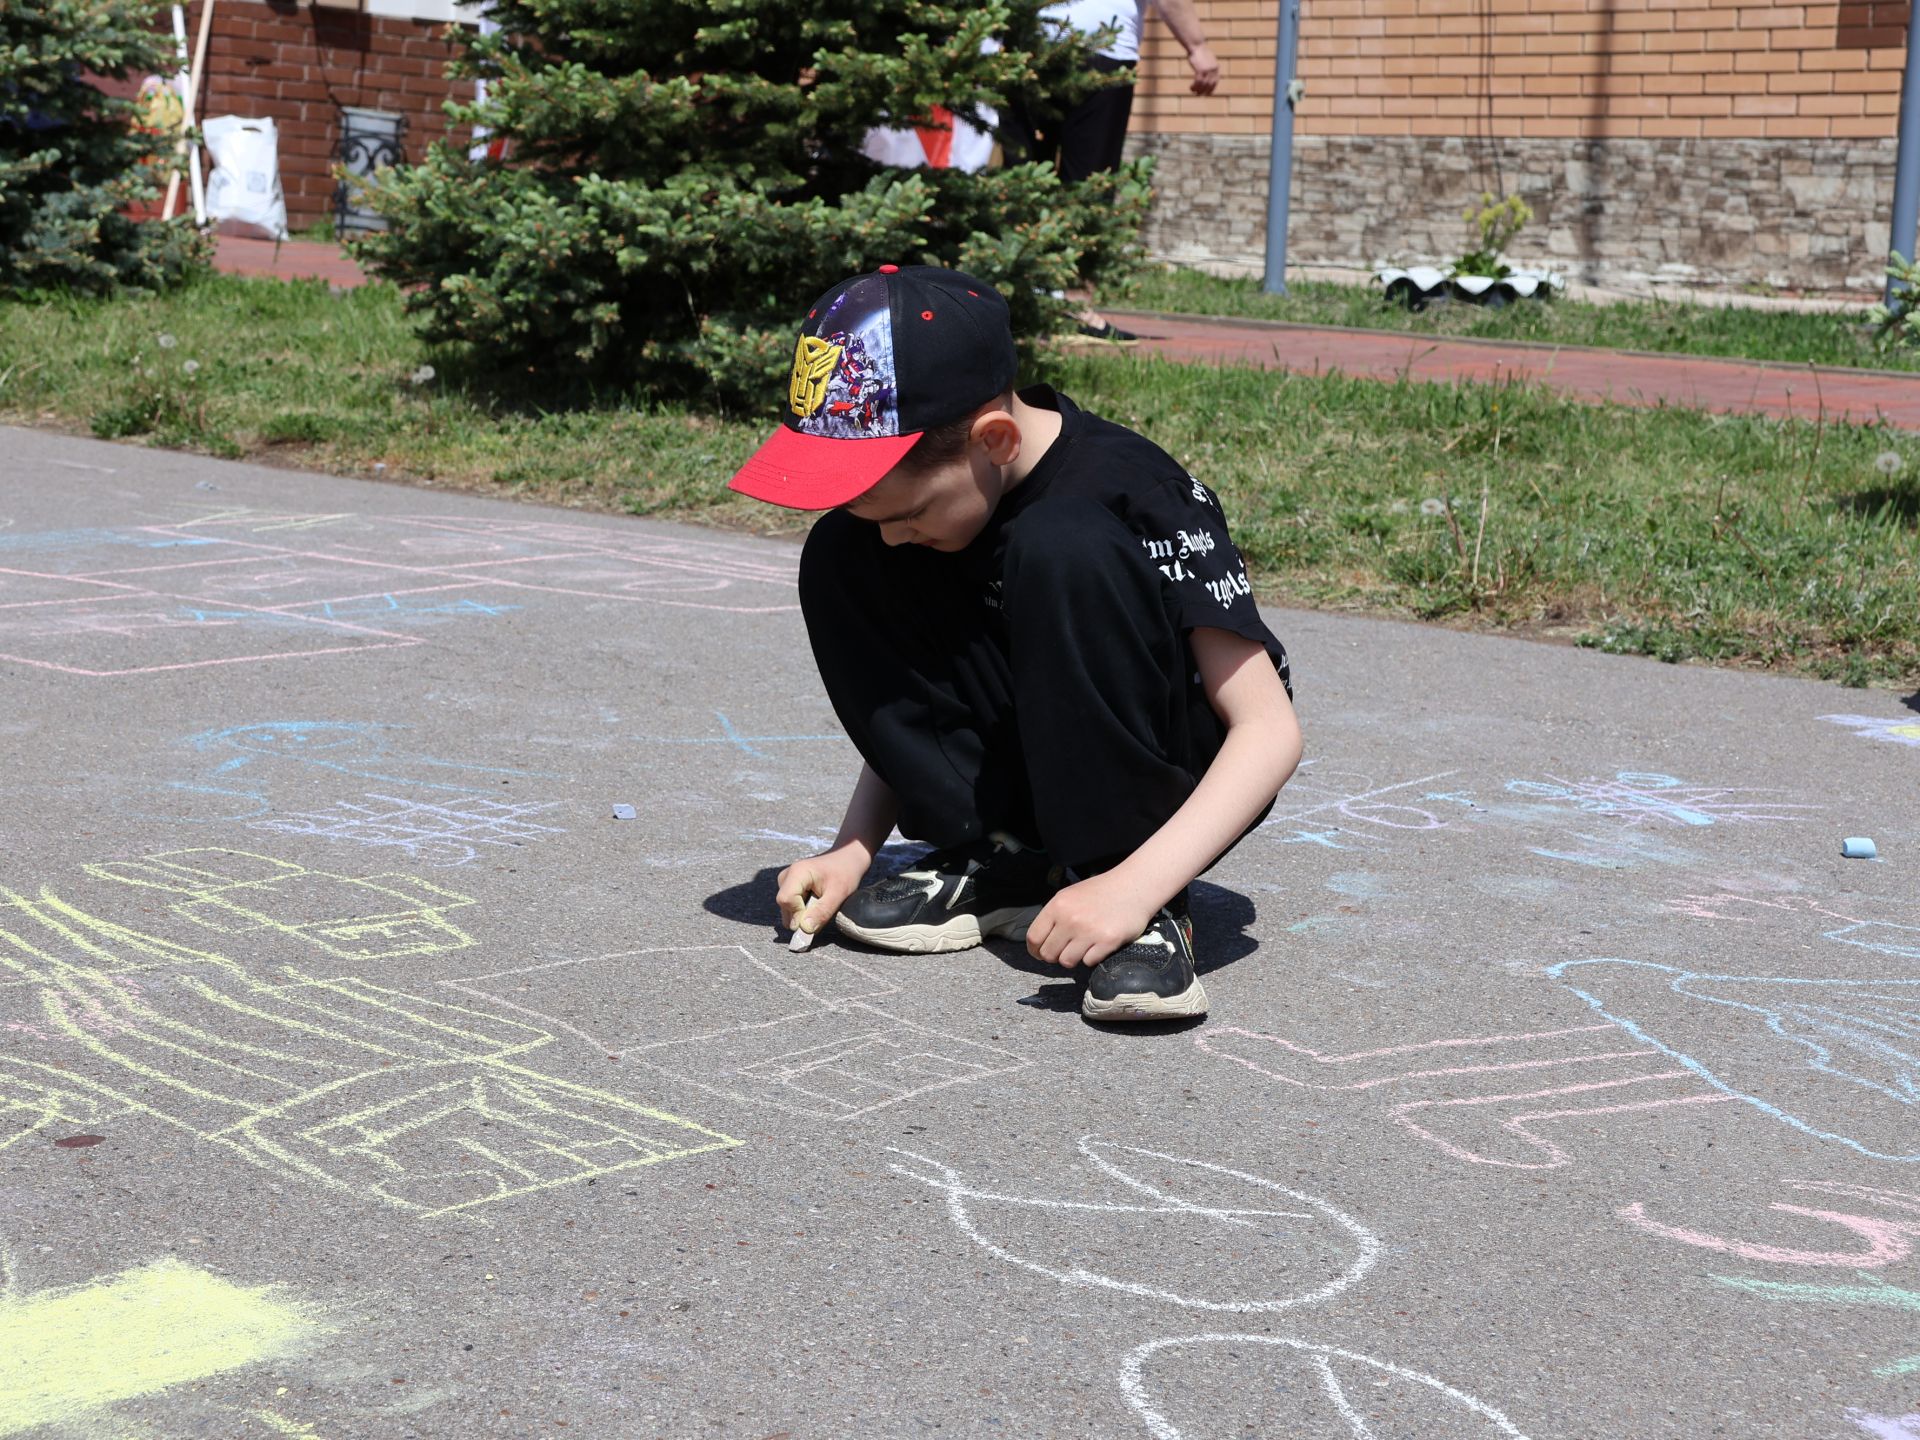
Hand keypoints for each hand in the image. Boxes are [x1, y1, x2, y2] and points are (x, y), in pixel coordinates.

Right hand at [776, 844, 870, 934]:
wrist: (847, 859)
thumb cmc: (845, 873)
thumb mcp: (838, 894)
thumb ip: (822, 912)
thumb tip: (804, 929)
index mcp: (796, 873)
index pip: (785, 901)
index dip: (798, 914)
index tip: (816, 916)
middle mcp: (786, 876)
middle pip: (785, 907)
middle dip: (802, 916)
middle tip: (823, 908)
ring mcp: (785, 882)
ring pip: (787, 910)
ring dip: (804, 913)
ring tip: (821, 902)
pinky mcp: (789, 887)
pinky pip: (791, 907)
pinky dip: (804, 910)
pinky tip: (816, 902)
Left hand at [1026, 872, 1156, 970]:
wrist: (1134, 886)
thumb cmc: (1102, 891)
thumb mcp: (1071, 895)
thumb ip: (1055, 916)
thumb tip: (1041, 942)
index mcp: (1058, 905)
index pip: (1034, 937)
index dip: (1035, 949)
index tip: (1040, 953)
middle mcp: (1070, 919)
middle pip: (1048, 954)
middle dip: (1055, 956)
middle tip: (1065, 950)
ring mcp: (1089, 931)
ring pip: (1067, 961)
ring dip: (1074, 958)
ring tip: (1083, 946)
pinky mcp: (1107, 942)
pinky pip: (1088, 962)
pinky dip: (1092, 957)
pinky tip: (1099, 944)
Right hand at [1187, 44, 1220, 94]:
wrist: (1197, 45)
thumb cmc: (1200, 52)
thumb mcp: (1207, 60)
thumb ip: (1209, 68)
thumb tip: (1207, 75)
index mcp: (1216, 68)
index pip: (1215, 82)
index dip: (1211, 89)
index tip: (1207, 94)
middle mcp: (1213, 70)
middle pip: (1210, 85)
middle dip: (1204, 91)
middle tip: (1199, 95)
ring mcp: (1207, 70)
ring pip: (1203, 85)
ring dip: (1198, 90)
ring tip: (1193, 91)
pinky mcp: (1200, 70)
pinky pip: (1198, 82)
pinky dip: (1194, 86)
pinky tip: (1191, 87)